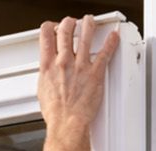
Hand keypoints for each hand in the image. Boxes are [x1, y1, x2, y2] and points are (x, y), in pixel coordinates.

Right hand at [37, 15, 119, 149]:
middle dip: (69, 22)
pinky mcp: (95, 73)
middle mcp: (63, 62)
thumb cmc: (55, 112)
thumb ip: (47, 75)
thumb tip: (48, 71)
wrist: (66, 123)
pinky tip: (113, 38)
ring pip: (85, 36)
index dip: (50, 27)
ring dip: (88, 25)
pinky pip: (105, 53)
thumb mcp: (42, 89)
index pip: (45, 36)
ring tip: (89, 21)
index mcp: (48, 66)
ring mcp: (80, 66)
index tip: (53, 27)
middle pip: (65, 31)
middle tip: (72, 22)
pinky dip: (110, 42)